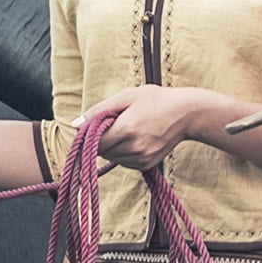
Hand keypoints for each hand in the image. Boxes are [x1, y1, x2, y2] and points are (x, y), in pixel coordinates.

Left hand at [84, 80, 233, 170]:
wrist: (186, 114)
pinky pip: (124, 162)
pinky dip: (124, 152)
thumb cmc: (155, 100)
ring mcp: (141, 159)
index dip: (91, 133)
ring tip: (128, 128)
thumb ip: (99, 111)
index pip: (95, 141)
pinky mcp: (146, 165)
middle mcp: (133, 148)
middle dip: (103, 139)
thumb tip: (75, 125)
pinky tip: (135, 138)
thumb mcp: (126, 97)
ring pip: (112, 158)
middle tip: (116, 122)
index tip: (97, 123)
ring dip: (113, 146)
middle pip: (102, 151)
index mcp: (126, 129)